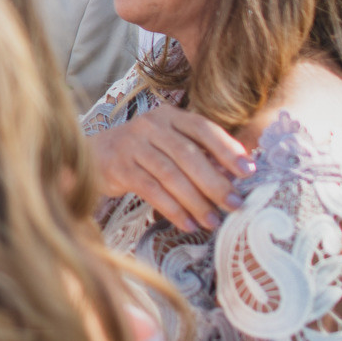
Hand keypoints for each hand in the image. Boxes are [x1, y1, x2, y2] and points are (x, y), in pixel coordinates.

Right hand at [89, 104, 253, 233]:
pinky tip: (188, 224)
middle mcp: (150, 126)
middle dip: (215, 182)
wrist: (92, 155)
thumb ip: (198, 152)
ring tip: (213, 221)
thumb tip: (236, 174)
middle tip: (235, 204)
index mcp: (169, 116)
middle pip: (188, 154)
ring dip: (195, 201)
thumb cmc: (142, 152)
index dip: (227, 149)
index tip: (249, 171)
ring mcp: (132, 145)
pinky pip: (151, 190)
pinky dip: (172, 209)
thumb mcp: (168, 143)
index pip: (203, 128)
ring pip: (170, 174)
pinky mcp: (119, 167)